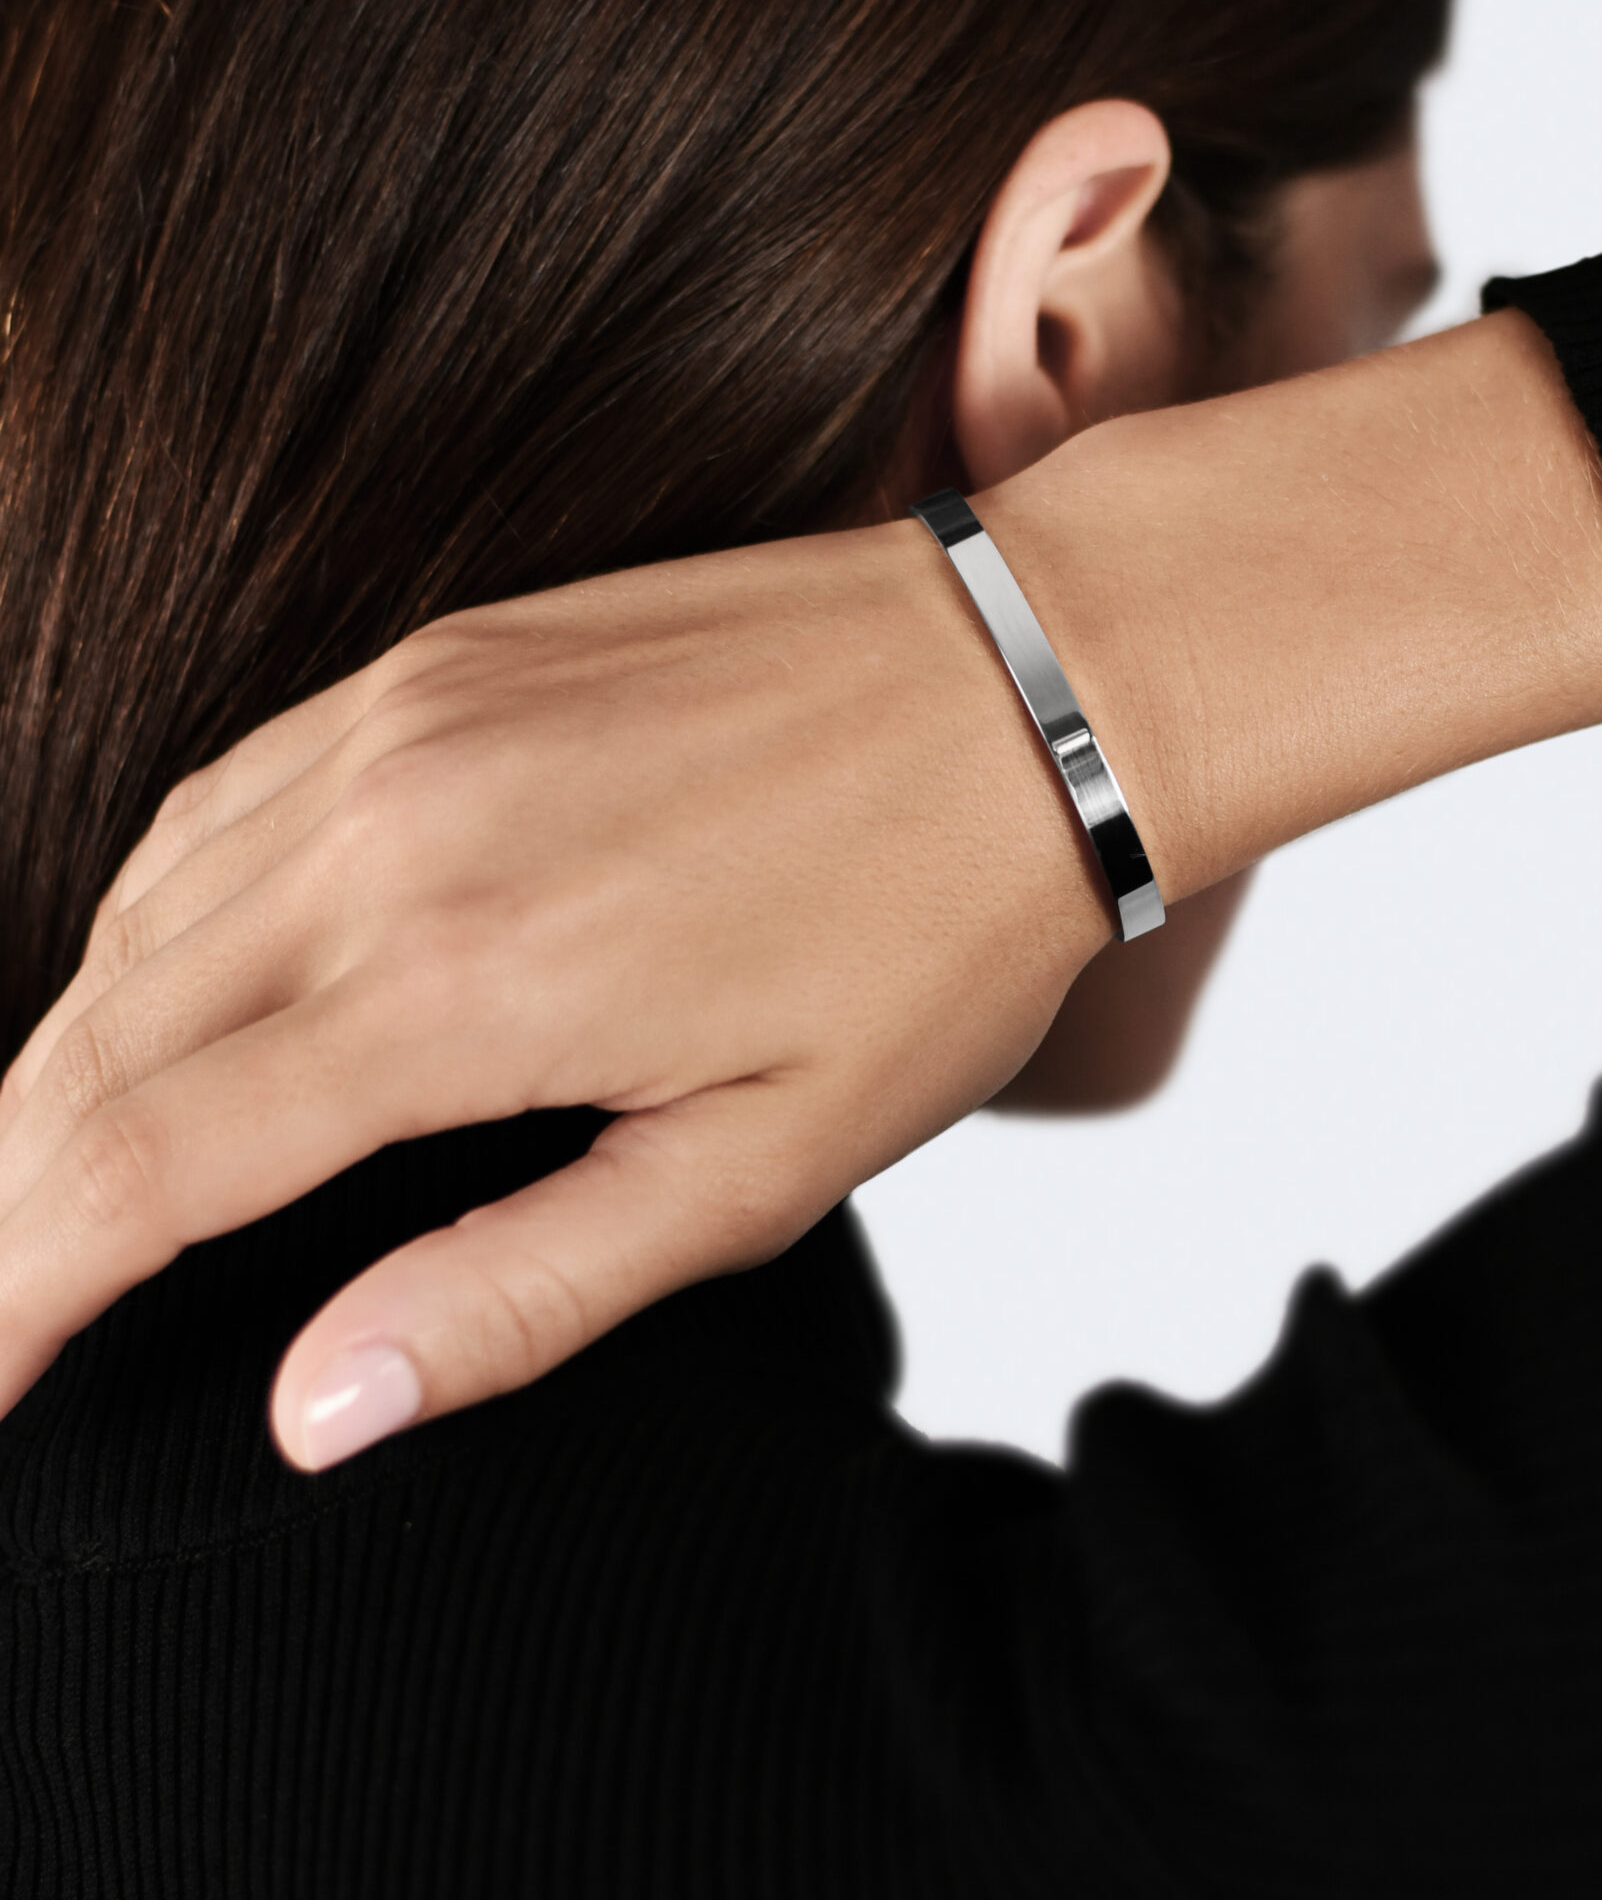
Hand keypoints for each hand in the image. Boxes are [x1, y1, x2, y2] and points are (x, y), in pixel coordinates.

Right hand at [0, 309, 1601, 1469]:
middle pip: (96, 1041)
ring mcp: (399, 721)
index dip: (16, 1290)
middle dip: (18, 1190)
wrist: (1033, 676)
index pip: (141, 1166)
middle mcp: (386, 834)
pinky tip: (168, 983)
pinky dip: (157, 916)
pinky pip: (222, 795)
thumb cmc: (935, 932)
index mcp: (460, 986)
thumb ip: (521, 1290)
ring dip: (69, 1056)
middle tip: (6, 1299)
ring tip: (62, 1177)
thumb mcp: (764, 1163)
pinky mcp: (438, 657)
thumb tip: (310, 1409)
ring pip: (135, 912)